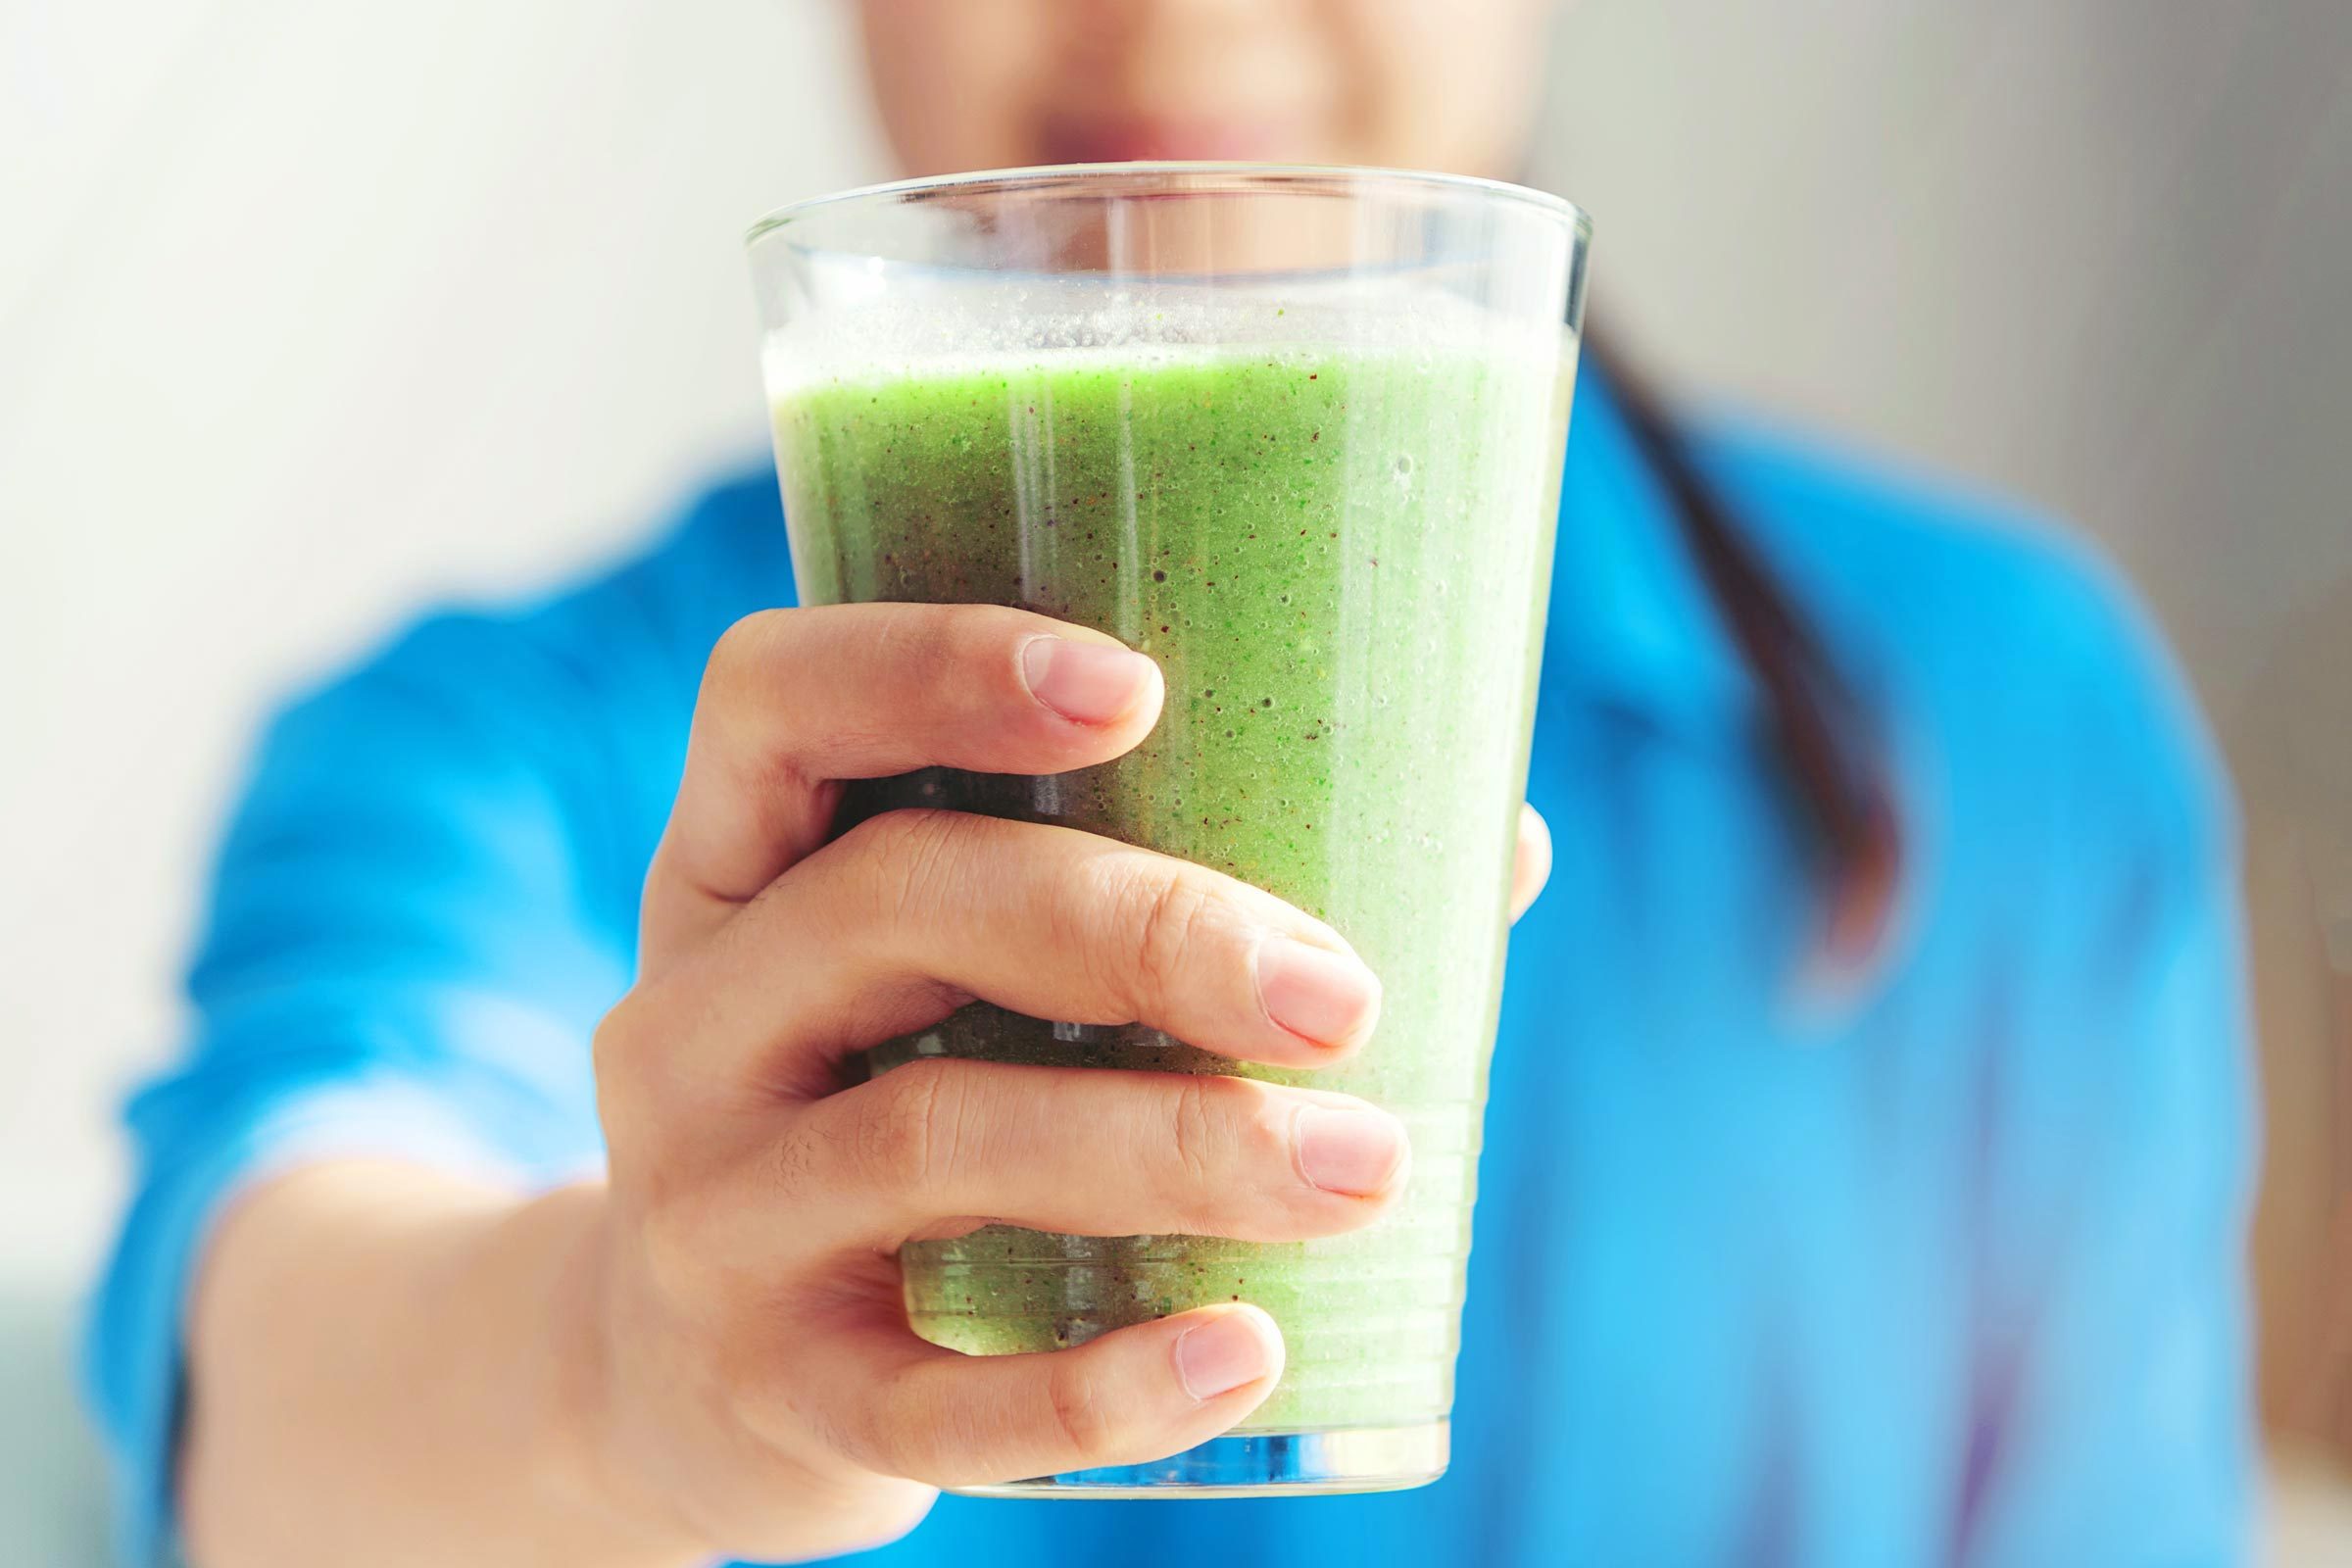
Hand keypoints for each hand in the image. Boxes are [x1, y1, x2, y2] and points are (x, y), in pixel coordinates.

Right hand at [578, 604, 1551, 1560]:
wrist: (682, 1385)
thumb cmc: (890, 1116)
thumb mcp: (945, 990)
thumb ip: (1165, 900)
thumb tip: (1495, 844)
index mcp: (739, 870)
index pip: (776, 699)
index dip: (936, 667)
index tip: (1141, 684)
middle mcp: (689, 1017)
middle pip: (894, 903)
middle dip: (1141, 928)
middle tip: (1339, 993)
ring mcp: (709, 1212)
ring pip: (928, 1140)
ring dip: (1174, 1146)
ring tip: (1369, 1168)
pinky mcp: (771, 1395)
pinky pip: (931, 1403)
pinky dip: (1104, 1387)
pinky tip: (1251, 1353)